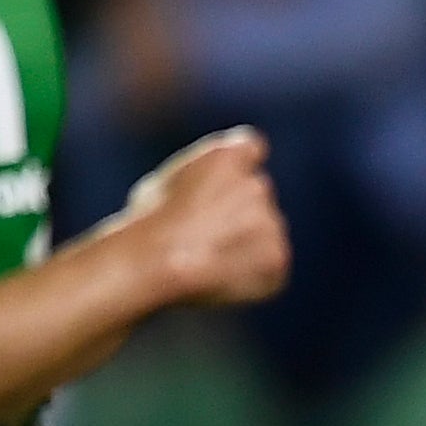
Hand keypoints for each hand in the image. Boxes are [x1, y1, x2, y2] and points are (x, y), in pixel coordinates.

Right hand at [118, 126, 289, 310]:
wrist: (157, 262)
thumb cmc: (148, 224)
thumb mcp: (163, 184)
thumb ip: (198, 179)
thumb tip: (205, 189)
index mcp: (228, 157)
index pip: (249, 147)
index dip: (239, 166)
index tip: (228, 181)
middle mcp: (257, 185)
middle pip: (256, 194)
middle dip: (239, 211)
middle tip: (206, 234)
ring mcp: (272, 223)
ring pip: (266, 231)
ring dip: (246, 243)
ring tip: (208, 260)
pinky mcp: (278, 259)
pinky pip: (271, 266)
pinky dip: (254, 274)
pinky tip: (221, 278)